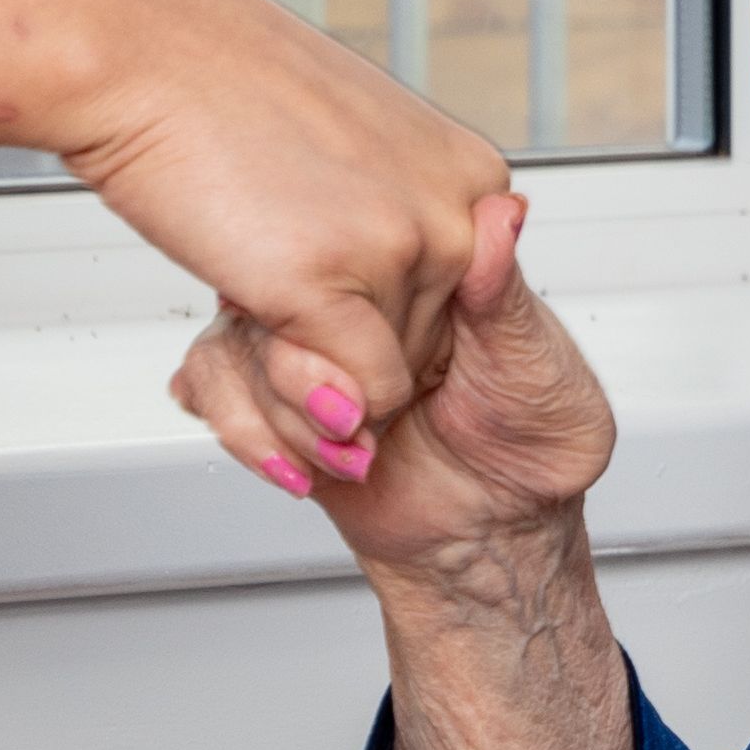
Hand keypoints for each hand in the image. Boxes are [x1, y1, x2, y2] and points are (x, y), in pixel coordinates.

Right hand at [55, 0, 511, 452]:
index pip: (459, 304)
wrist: (144, 57)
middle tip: (277, 280)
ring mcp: (402, 248)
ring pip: (384, 385)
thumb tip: (398, 311)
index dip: (384, 316)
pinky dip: (304, 402)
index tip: (329, 288)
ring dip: (315, 368)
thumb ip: (390, 219)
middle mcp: (456, 211)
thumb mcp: (350, 149)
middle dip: (348, 347)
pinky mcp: (332, 287)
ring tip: (258, 277)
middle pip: (424, 349)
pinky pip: (352, 402)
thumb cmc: (227, 99)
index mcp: (469, 174)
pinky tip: (260, 327)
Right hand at [173, 195, 618, 582]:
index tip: (357, 344)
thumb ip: (501, 294)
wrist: (496, 534)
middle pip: (275, 290)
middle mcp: (356, 305)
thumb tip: (503, 214)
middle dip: (299, 369)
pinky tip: (298, 466)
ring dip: (281, 410)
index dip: (338, 291)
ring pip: (235, 343)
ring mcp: (311, 352)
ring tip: (346, 451)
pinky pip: (213, 390)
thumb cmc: (535, 442)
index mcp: (421, 273)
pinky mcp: (279, 405)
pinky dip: (246, 432)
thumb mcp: (536, 363)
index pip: (346, 238)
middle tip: (353, 418)